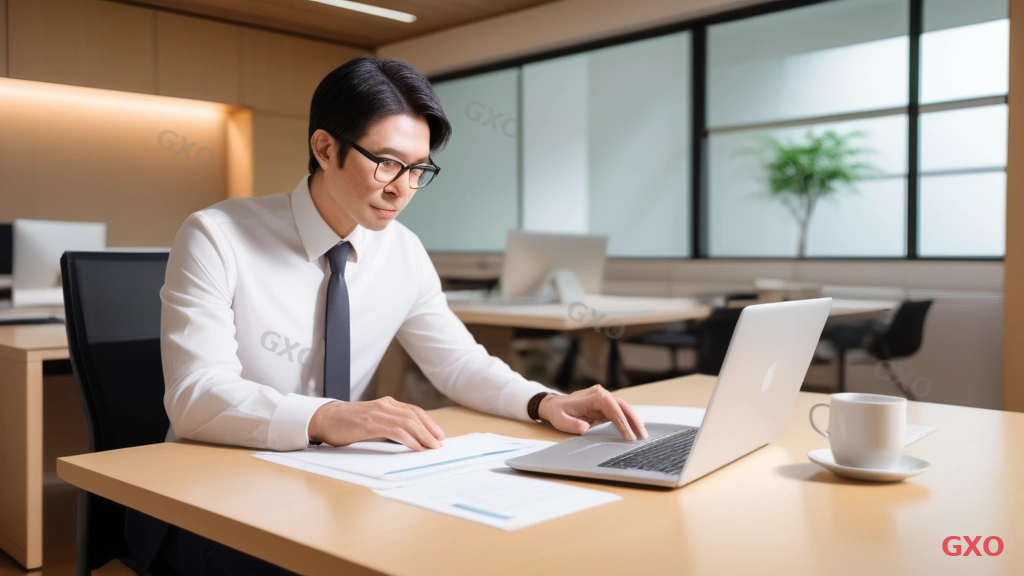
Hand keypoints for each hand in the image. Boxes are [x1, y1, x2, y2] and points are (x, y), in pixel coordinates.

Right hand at [308, 396, 445, 450]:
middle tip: (440, 443)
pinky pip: (396, 431)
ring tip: (432, 447)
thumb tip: (407, 438)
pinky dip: (409, 440)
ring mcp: (378, 413)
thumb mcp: (371, 421)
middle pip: (415, 416)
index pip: (414, 411)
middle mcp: (385, 405)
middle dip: (430, 430)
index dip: (429, 423)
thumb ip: (387, 425)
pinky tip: (416, 448)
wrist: (324, 419)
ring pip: (408, 423)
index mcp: (386, 404)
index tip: (438, 435)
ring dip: (423, 436)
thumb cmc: (346, 423)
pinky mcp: (370, 423)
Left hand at [537, 385, 647, 440]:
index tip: (627, 435)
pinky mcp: (606, 406)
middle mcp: (601, 394)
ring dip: (634, 421)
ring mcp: (604, 399)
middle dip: (633, 421)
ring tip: (642, 436)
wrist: (555, 406)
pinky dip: (628, 422)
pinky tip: (635, 431)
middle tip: (642, 436)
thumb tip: (585, 427)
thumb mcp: (561, 420)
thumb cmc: (559, 412)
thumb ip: (573, 424)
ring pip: (624, 409)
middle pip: (622, 406)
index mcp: (592, 396)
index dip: (621, 421)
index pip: (612, 407)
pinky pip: (620, 413)